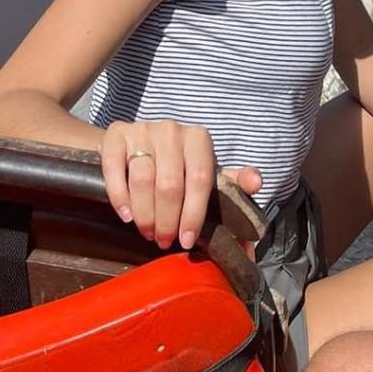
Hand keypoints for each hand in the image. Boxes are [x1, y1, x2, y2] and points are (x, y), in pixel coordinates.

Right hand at [100, 119, 261, 249]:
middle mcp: (171, 130)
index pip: (200, 179)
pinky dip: (120, 196)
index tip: (188, 240)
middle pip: (170, 184)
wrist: (134, 144)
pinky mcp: (115, 134)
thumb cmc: (178, 165)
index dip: (194, 214)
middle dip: (167, 221)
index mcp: (199, 138)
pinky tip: (126, 215)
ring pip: (142, 180)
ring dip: (145, 214)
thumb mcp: (206, 172)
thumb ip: (232, 182)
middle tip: (164, 241)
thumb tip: (257, 184)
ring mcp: (142, 129)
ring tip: (148, 232)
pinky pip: (115, 168)